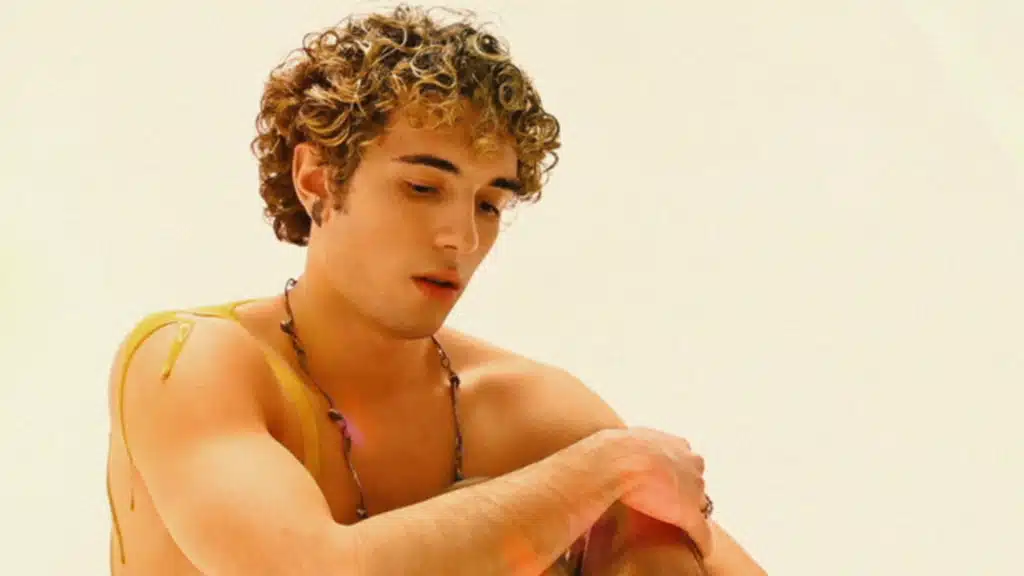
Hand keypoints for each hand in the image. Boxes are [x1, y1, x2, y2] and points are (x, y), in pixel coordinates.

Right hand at [600, 427, 714, 557]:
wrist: (616, 463)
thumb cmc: (614, 450)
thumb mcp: (625, 439)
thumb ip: (632, 445)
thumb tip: (614, 449)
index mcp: (677, 445)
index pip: (687, 460)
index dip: (676, 473)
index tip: (665, 481)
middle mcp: (691, 463)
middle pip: (696, 482)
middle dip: (686, 492)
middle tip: (669, 503)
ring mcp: (693, 489)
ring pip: (701, 505)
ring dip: (692, 514)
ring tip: (681, 526)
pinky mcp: (689, 514)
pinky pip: (702, 532)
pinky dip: (702, 541)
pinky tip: (701, 551)